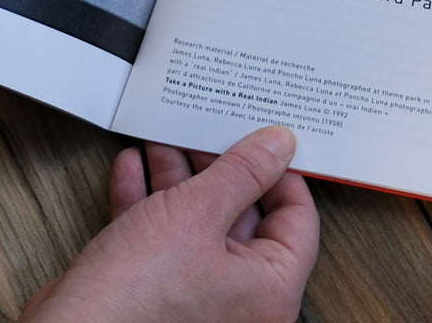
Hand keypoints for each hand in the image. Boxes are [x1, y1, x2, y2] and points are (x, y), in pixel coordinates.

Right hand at [19, 126, 317, 322]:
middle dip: (217, 168)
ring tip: (163, 139)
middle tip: (207, 129)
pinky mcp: (156, 294)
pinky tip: (133, 168)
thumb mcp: (198, 212)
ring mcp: (197, 299)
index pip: (298, 219)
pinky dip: (148, 204)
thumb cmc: (139, 295)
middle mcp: (240, 301)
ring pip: (198, 225)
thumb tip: (280, 144)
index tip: (265, 138)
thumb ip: (243, 172)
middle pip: (243, 217)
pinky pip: (162, 241)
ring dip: (178, 179)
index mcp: (270, 290)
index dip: (281, 172)